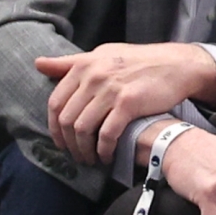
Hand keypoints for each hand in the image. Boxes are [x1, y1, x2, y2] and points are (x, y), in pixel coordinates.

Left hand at [35, 42, 215, 165]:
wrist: (177, 65)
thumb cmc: (140, 61)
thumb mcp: (102, 55)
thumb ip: (70, 63)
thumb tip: (38, 64)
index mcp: (83, 66)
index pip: (55, 102)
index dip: (54, 127)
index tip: (61, 142)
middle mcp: (93, 76)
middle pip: (67, 119)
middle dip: (68, 143)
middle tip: (76, 156)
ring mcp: (110, 90)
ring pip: (83, 128)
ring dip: (84, 150)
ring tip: (90, 159)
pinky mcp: (128, 103)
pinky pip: (107, 133)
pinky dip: (103, 149)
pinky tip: (107, 156)